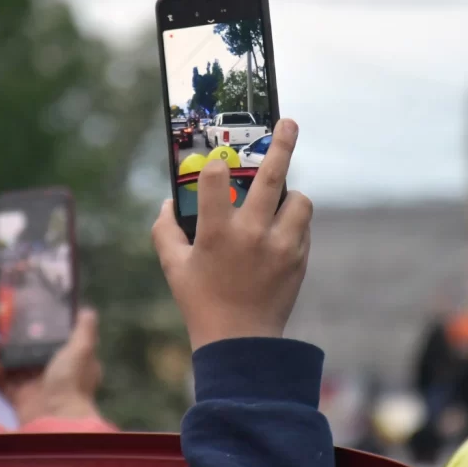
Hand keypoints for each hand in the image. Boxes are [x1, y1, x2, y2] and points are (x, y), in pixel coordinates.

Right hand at [0, 308, 102, 425]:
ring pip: (11, 361)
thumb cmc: (72, 381)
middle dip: (8, 332)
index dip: (34, 320)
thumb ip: (85, 328)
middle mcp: (53, 367)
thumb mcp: (83, 349)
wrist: (57, 420)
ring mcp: (36, 383)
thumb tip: (87, 310)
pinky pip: (3, 383)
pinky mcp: (20, 399)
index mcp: (69, 353)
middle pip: (26, 344)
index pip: (50, 331)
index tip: (18, 307)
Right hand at [152, 118, 311, 350]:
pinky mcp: (299, 257)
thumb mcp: (173, 267)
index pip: (216, 178)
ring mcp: (281, 245)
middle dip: (282, 143)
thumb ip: (165, 231)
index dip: (214, 166)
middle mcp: (253, 233)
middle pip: (272, 175)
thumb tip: (168, 204)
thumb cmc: (201, 302)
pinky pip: (302, 225)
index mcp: (217, 233)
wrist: (242, 343)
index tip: (215, 164)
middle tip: (288, 123)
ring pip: (299, 199)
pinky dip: (292, 222)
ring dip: (289, 195)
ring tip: (278, 201)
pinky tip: (278, 231)